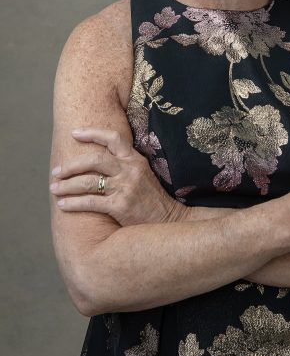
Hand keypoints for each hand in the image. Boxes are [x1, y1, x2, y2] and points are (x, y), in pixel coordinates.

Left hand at [50, 127, 189, 225]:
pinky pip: (90, 202)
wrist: (168, 222)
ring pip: (88, 182)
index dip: (92, 133)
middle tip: (57, 171)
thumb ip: (125, 165)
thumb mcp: (143, 175)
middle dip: (71, 165)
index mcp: (135, 160)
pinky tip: (62, 205)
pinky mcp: (120, 206)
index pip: (113, 138)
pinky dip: (73, 203)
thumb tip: (97, 161)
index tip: (74, 133)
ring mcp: (125, 188)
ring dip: (67, 185)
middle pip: (94, 160)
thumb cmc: (151, 199)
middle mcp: (130, 170)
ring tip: (54, 188)